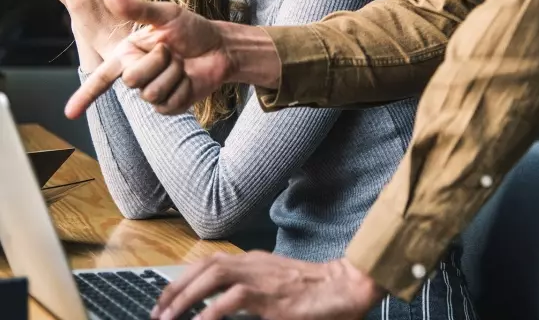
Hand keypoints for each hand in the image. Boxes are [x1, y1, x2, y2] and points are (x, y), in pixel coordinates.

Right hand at [64, 0, 232, 118]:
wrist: (220, 47)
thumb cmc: (193, 29)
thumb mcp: (167, 15)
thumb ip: (138, 9)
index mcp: (129, 53)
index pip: (102, 77)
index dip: (85, 95)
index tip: (69, 113)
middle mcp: (137, 74)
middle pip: (131, 80)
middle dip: (157, 61)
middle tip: (172, 50)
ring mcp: (153, 91)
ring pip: (151, 93)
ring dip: (173, 74)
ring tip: (182, 63)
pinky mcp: (171, 105)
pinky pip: (170, 104)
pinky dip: (184, 88)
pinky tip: (190, 78)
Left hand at [150, 253, 384, 319]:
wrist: (345, 286)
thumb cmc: (314, 290)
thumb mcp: (277, 285)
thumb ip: (252, 291)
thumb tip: (224, 305)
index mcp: (254, 261)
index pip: (210, 262)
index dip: (184, 278)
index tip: (165, 298)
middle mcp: (254, 263)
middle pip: (206, 266)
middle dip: (177, 287)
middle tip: (157, 312)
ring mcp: (263, 278)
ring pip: (215, 276)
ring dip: (187, 296)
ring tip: (168, 318)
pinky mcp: (272, 298)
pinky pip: (235, 299)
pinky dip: (212, 312)